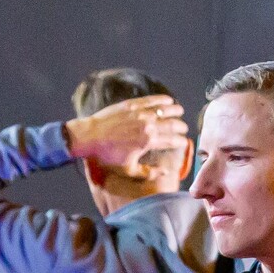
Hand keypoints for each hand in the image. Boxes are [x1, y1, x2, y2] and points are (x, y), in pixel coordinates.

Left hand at [64, 95, 190, 178]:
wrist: (89, 136)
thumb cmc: (107, 156)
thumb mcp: (128, 169)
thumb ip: (148, 173)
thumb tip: (165, 172)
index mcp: (148, 141)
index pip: (171, 140)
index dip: (180, 141)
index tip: (184, 142)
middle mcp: (147, 126)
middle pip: (171, 124)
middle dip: (180, 126)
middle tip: (184, 128)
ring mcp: (140, 113)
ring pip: (164, 110)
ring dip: (175, 111)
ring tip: (180, 112)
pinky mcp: (132, 104)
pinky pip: (151, 100)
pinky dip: (162, 99)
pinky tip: (168, 100)